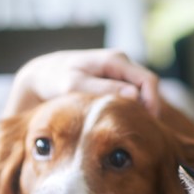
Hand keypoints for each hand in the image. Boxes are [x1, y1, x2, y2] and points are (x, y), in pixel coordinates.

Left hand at [5, 49, 160, 116]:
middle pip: (148, 87)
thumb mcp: (74, 85)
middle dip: (148, 108)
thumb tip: (134, 95)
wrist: (40, 76)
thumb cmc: (54, 79)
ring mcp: (118, 73)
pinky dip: (129, 109)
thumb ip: (103, 88)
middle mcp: (121, 63)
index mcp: (114, 60)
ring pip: (140, 92)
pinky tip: (121, 124)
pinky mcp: (113, 82)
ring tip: (131, 130)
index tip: (146, 125)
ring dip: (139, 110)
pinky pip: (130, 95)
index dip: (152, 103)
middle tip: (140, 132)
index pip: (148, 81)